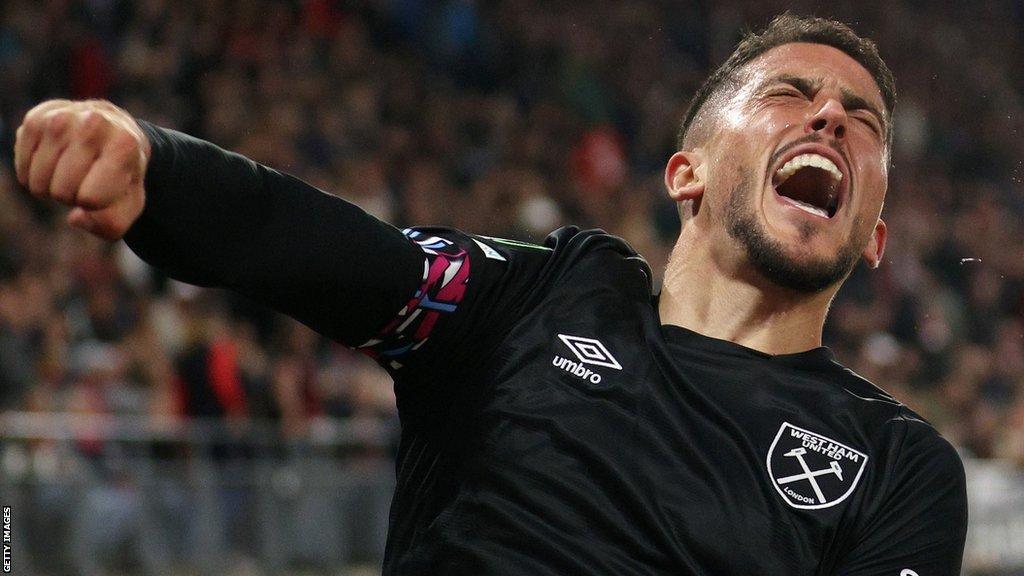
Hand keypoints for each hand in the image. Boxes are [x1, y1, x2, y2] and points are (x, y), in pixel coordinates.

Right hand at [14, 99, 149, 240]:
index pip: (90, 198)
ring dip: (52, 185)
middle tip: (87, 178)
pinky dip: (34, 174)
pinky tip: (54, 161)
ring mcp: (62, 118)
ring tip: (72, 168)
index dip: (94, 203)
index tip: (106, 187)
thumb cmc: (121, 175)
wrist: (115, 132)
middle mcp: (94, 124)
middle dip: (72, 195)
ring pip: (39, 182)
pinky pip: (23, 168)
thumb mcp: (129, 204)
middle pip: (62, 191)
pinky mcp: (36, 119)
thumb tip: (76, 218)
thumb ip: (110, 224)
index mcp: (124, 145)